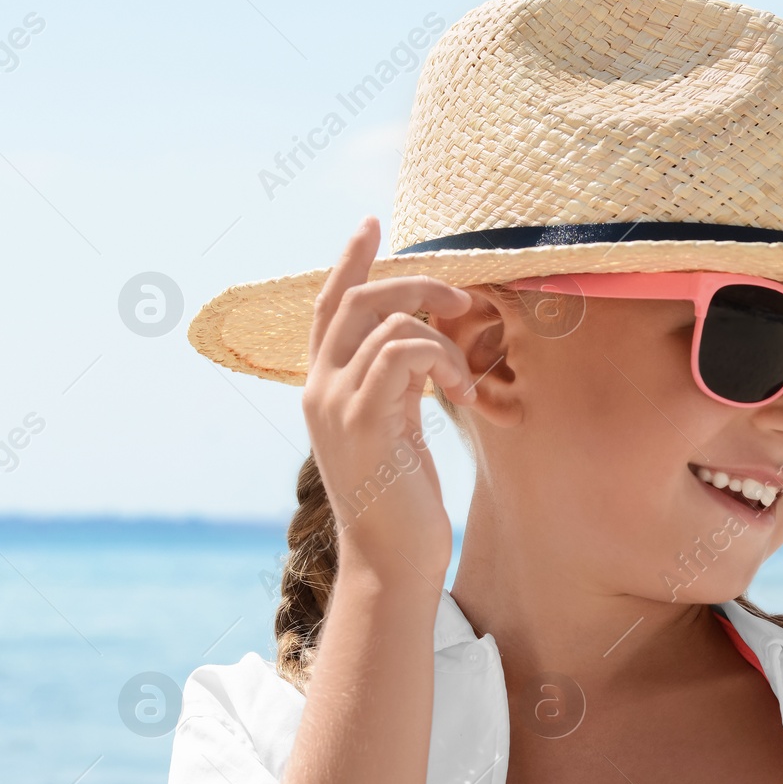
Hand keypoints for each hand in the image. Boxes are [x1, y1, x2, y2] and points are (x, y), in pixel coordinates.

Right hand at [302, 215, 476, 587]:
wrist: (392, 560)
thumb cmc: (402, 500)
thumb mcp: (396, 429)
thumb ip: (395, 386)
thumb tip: (423, 348)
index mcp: (324, 387)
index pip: (328, 305)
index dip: (349, 260)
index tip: (371, 223)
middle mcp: (319, 389)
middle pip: (355, 300)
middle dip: (412, 283)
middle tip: (460, 296)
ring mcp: (337, 404)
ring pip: (386, 323)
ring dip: (439, 336)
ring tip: (462, 377)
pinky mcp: (365, 422)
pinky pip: (402, 354)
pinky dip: (439, 360)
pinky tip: (459, 393)